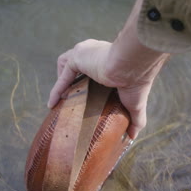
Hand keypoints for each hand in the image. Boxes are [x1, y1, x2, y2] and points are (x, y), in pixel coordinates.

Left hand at [47, 39, 168, 138]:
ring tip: (60, 100)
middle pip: (78, 67)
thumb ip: (135, 119)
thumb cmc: (138, 82)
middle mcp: (96, 53)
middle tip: (70, 100)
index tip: (85, 99)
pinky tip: (52, 104)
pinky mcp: (78, 57)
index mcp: (110, 61)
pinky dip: (56, 89)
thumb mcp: (136, 104)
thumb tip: (133, 137)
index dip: (88, 83)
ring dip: (62, 81)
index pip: (95, 70)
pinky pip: (63, 76)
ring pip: (66, 67)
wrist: (133, 66)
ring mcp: (85, 53)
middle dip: (72, 81)